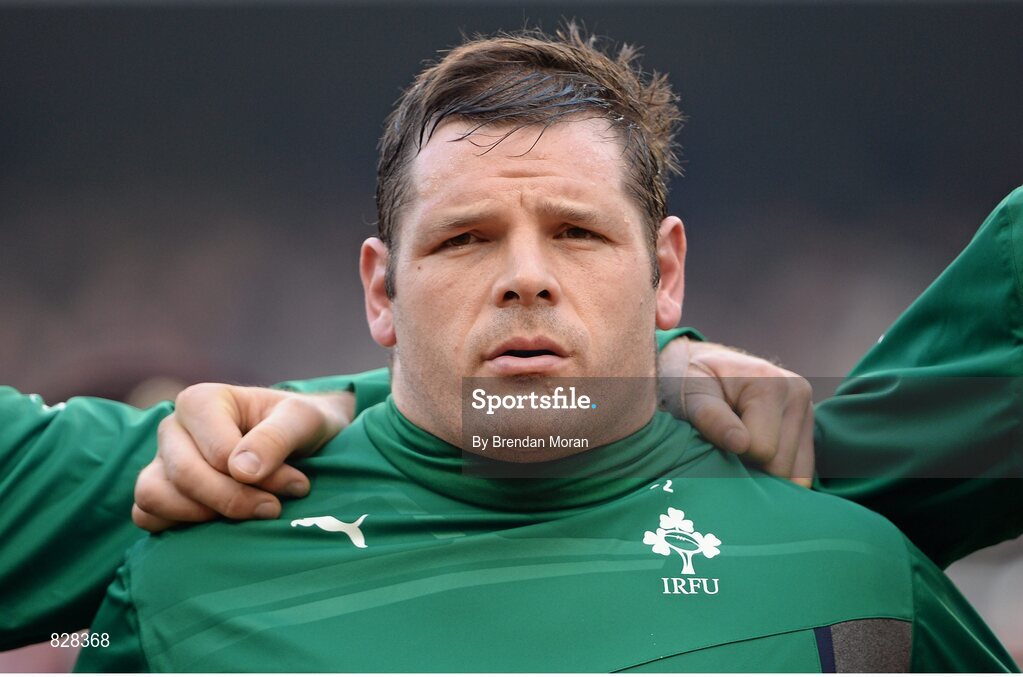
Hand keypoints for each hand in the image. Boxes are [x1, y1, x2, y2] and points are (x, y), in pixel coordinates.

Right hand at [132, 384, 354, 532]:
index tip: (296, 486)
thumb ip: (276, 438)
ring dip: (200, 516)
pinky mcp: (159, 490)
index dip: (258, 478)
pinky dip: (176, 526)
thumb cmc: (299, 424)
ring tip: (245, 516)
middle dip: (233, 501)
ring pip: (154, 496)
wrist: (299, 439)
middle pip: (184, 476)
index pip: (217, 453)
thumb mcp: (303, 420)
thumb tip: (242, 471)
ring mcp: (161, 460)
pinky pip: (145, 515)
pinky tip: (219, 525)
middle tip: (274, 509)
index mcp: (201, 401)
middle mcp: (173, 427)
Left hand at [658, 338, 813, 486]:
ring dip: (763, 473)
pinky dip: (776, 474)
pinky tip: (753, 457)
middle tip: (722, 447)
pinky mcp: (807, 427)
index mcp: (772, 384)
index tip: (711, 440)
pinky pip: (801, 472)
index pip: (762, 450)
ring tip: (737, 449)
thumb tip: (741, 444)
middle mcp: (798, 394)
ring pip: (796, 475)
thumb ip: (711, 417)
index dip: (732, 456)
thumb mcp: (690, 393)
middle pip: (782, 466)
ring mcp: (807, 410)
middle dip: (749, 468)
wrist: (694, 363)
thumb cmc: (686, 380)